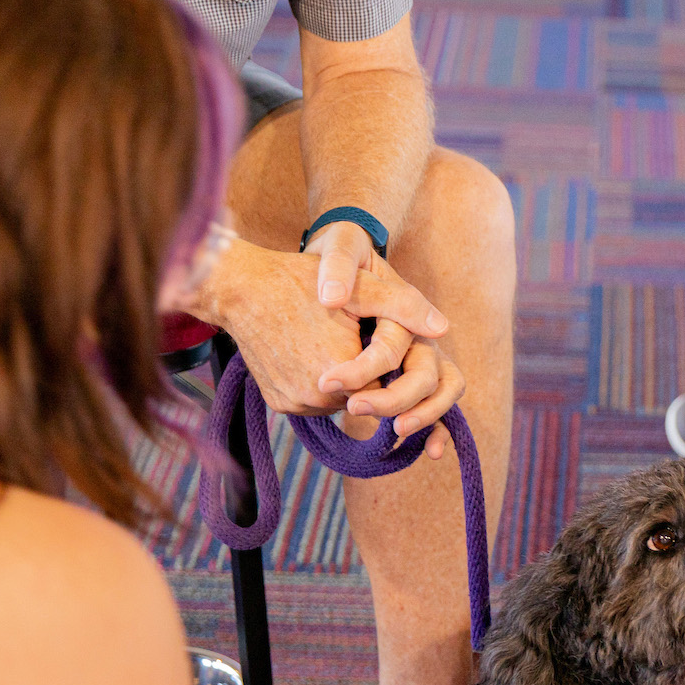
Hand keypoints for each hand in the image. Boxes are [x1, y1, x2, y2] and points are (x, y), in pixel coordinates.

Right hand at [202, 244, 445, 417]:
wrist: (240, 288)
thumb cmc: (301, 280)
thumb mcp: (360, 288)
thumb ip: (403, 307)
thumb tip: (444, 328)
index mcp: (347, 372)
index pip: (389, 383)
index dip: (389, 364)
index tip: (378, 339)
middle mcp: (320, 397)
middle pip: (365, 396)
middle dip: (368, 373)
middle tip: (353, 338)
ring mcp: (296, 403)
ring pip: (339, 401)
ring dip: (345, 382)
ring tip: (332, 343)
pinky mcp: (279, 404)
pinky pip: (311, 400)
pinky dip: (316, 383)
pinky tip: (310, 353)